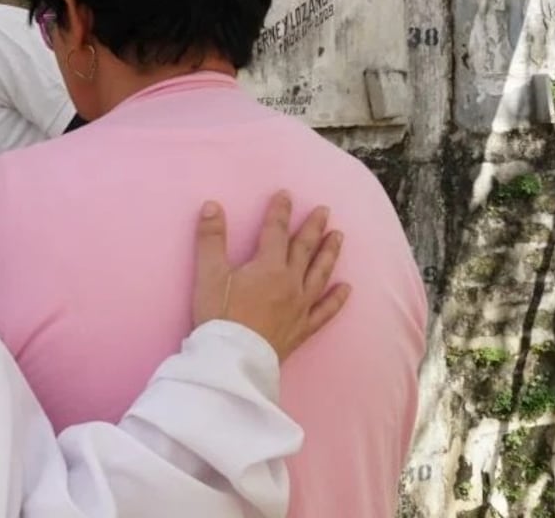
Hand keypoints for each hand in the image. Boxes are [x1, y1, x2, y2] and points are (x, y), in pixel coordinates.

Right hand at [191, 191, 349, 361]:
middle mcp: (290, 283)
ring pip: (320, 274)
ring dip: (329, 253)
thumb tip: (212, 205)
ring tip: (339, 237)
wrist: (232, 359)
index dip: (280, 211)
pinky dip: (337, 299)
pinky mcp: (302, 329)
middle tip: (324, 210)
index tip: (286, 195)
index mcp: (268, 267)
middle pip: (304, 249)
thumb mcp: (208, 274)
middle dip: (313, 227)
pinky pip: (325, 311)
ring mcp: (300, 307)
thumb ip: (211, 238)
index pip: (276, 231)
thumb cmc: (219, 316)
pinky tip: (347, 289)